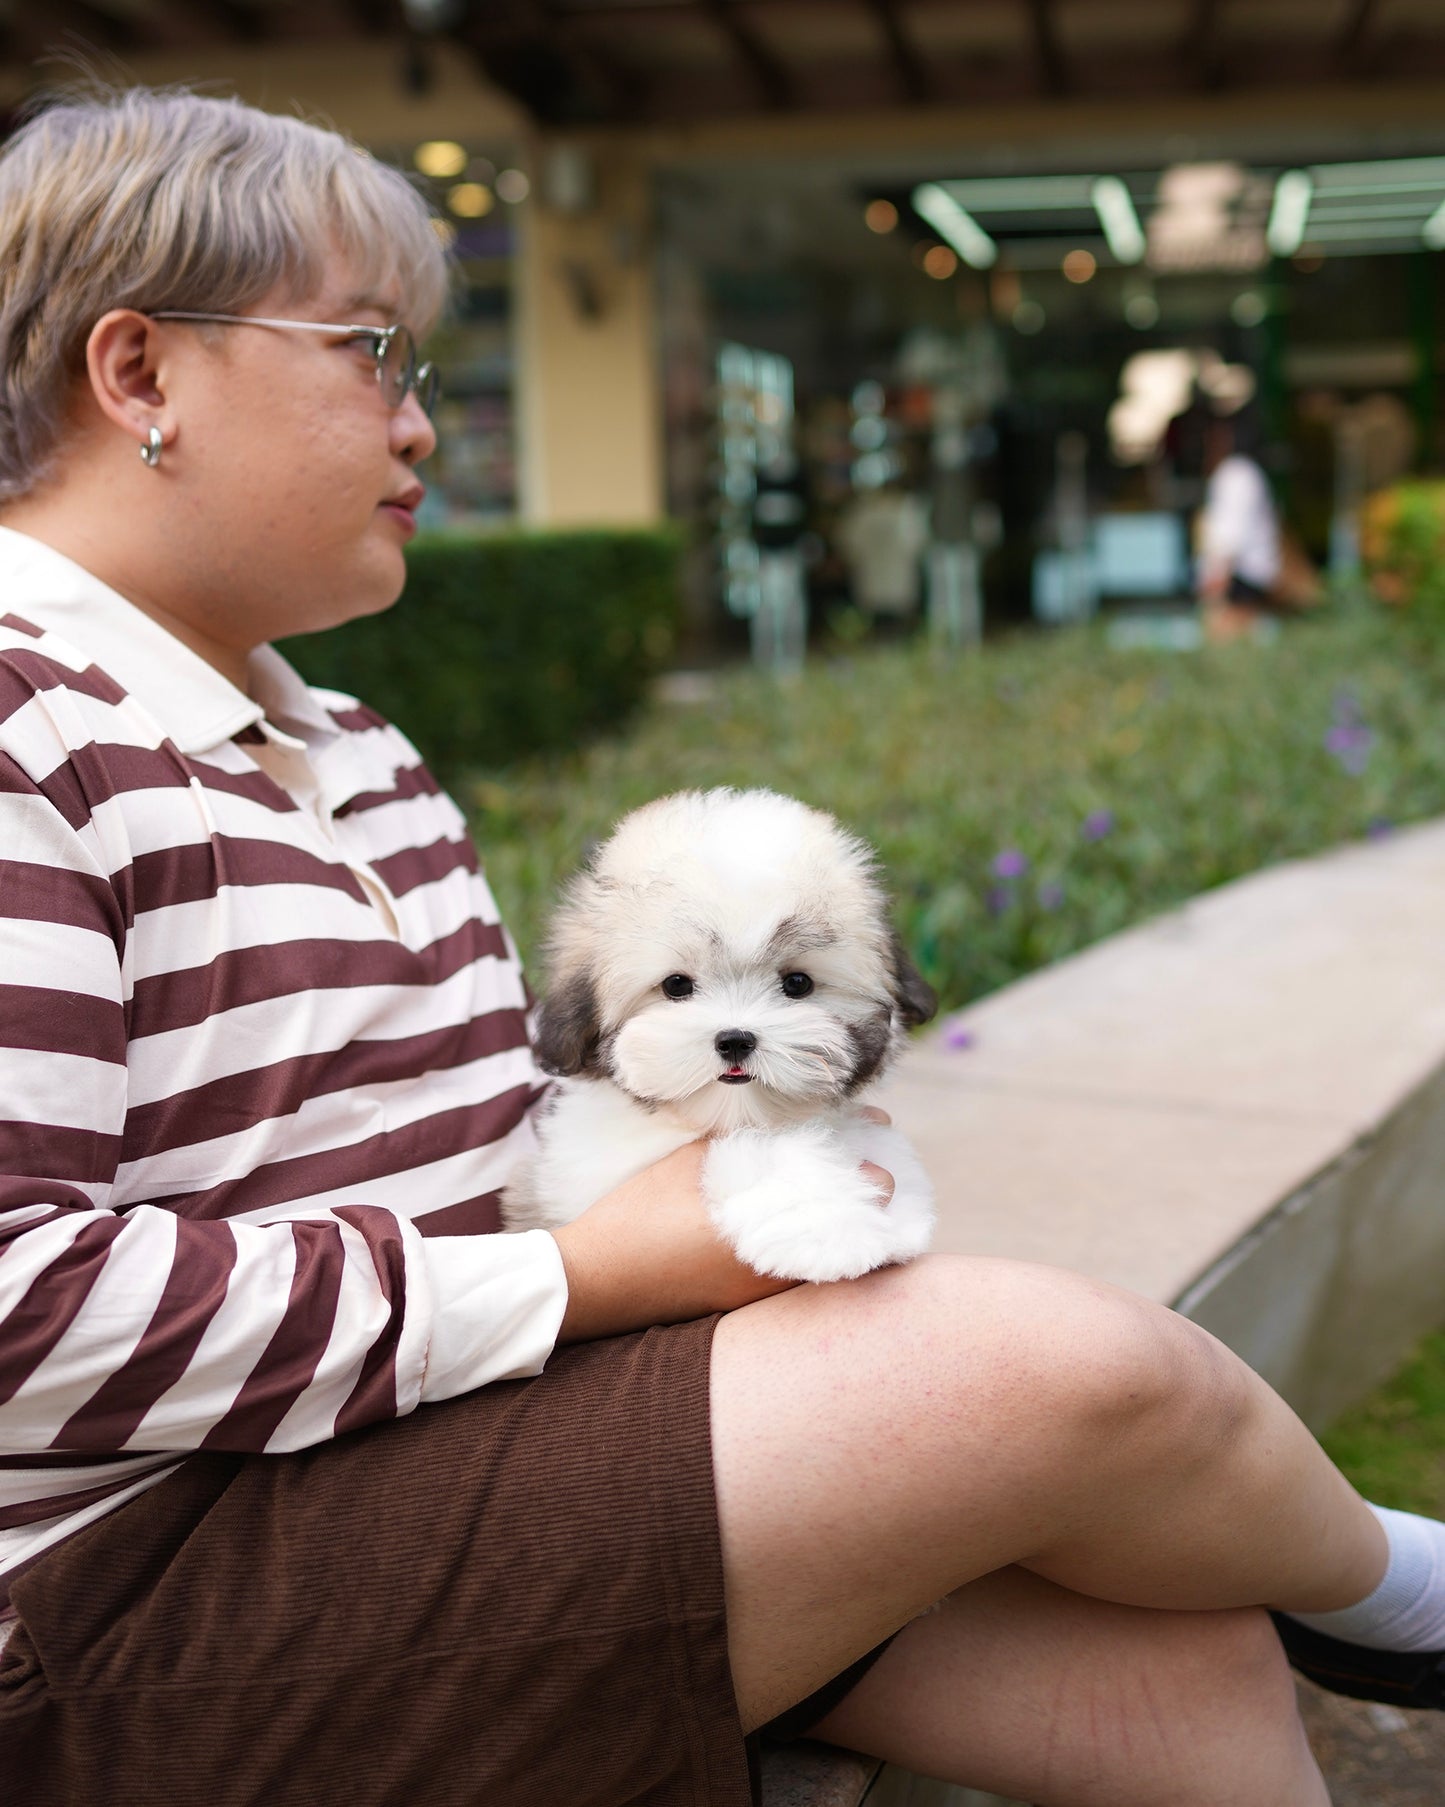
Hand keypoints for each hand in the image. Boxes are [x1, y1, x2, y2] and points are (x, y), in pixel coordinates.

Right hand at [550, 1138, 894, 1342]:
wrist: (590, 1284)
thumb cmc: (636, 1219)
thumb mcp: (687, 1165)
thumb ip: (734, 1142)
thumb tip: (773, 1116)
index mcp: (765, 1241)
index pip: (841, 1209)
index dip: (869, 1177)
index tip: (883, 1148)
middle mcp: (770, 1277)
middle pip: (843, 1243)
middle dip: (861, 1204)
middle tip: (873, 1170)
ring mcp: (754, 1295)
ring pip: (819, 1263)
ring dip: (836, 1228)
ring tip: (844, 1191)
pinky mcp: (734, 1303)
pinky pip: (790, 1274)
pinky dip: (806, 1248)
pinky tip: (798, 1222)